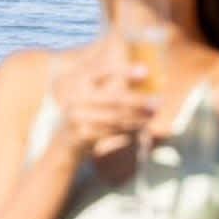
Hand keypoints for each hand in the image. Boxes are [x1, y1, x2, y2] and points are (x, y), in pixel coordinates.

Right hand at [49, 42, 152, 163]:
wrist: (59, 148)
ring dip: (138, 117)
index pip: (101, 71)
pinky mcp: (81, 135)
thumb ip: (105, 86)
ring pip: (116, 118)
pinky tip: (141, 128)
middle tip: (159, 101)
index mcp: (76, 82)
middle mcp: (75, 98)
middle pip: (114, 98)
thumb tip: (138, 76)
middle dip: (139, 100)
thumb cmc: (81, 118)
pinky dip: (128, 130)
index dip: (123, 70)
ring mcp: (76, 118)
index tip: (145, 71)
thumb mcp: (87, 98)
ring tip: (154, 114)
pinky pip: (111, 132)